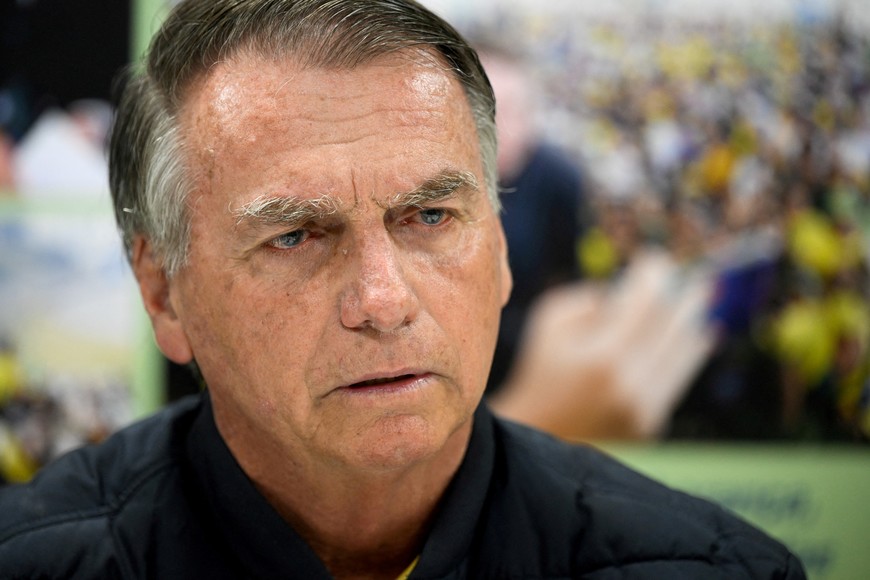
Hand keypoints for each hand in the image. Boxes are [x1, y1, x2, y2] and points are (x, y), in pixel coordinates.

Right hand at [489, 249, 715, 439]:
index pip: (646, 302)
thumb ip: (590, 298)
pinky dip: (688, 354)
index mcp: (603, 356)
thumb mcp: (551, 324)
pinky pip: (678, 379)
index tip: (656, 260)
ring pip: (685, 355)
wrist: (535, 436)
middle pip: (675, 326)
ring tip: (701, 301)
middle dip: (686, 295)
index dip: (655, 275)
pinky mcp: (651, 425)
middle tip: (695, 277)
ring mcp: (645, 408)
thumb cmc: (540, 371)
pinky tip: (698, 336)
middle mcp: (631, 384)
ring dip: (694, 323)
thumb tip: (633, 291)